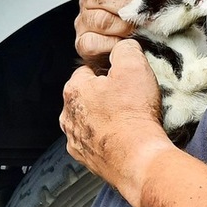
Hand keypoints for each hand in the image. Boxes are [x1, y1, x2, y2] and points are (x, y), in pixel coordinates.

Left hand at [61, 40, 171, 206]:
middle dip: (106, 96)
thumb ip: (124, 49)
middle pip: (87, 96)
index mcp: (74, 90)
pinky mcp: (86, 159)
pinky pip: (95, 142)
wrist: (137, 157)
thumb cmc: (133, 114)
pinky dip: (107, 140)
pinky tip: (124, 138)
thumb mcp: (134, 66)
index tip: (125, 78)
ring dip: (105, 119)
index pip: (88, 70)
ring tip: (129, 121)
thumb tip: (123, 47)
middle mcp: (68, 115)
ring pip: (89, 121)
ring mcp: (75, 139)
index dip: (109, 72)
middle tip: (130, 99)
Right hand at [75, 0, 164, 59]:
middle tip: (141, 12)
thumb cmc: (140, 17)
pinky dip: (112, 44)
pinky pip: (92, 42)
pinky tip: (124, 43)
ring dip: (122, 26)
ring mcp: (85, 22)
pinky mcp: (84, 44)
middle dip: (126, 3)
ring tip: (136, 28)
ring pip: (99, 19)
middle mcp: (90, 0)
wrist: (137, 48)